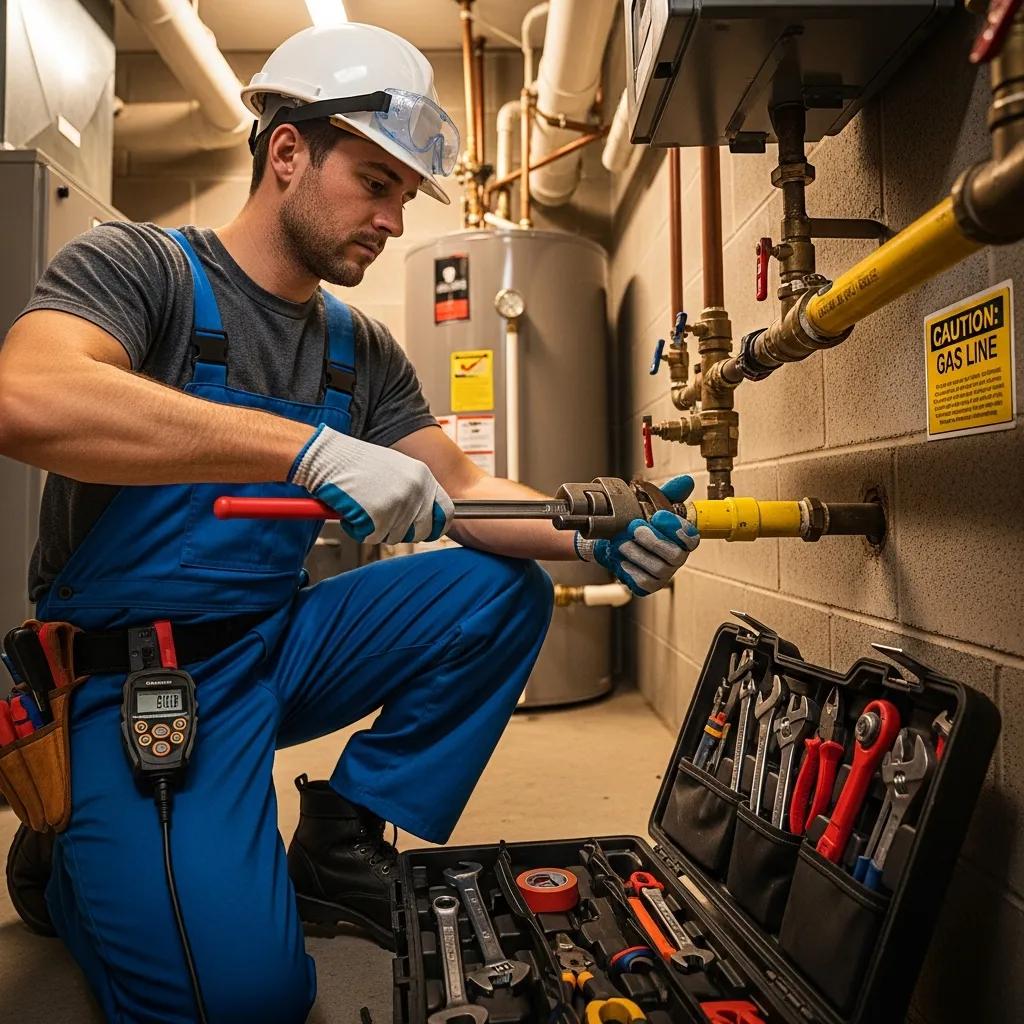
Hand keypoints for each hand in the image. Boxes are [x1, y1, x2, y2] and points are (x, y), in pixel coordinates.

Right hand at [289, 424, 453, 543]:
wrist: (327, 456)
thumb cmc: (354, 463)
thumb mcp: (396, 470)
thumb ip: (414, 491)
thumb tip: (424, 517)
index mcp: (423, 476)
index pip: (446, 512)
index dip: (435, 526)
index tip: (426, 531)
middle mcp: (415, 490)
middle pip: (420, 531)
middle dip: (400, 531)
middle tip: (380, 518)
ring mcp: (398, 504)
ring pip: (393, 536)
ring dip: (375, 529)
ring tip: (362, 506)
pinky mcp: (378, 516)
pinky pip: (372, 538)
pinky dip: (359, 530)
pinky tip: (352, 511)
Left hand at [574, 475, 698, 595]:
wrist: (611, 540)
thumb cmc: (634, 523)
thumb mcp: (650, 504)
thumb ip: (668, 493)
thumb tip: (685, 481)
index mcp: (682, 539)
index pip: (691, 537)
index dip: (676, 527)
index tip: (658, 515)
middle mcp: (676, 558)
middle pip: (675, 555)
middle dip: (653, 540)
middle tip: (634, 527)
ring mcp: (663, 574)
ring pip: (657, 568)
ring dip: (637, 553)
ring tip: (622, 542)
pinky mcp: (648, 586)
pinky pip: (643, 582)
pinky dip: (630, 569)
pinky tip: (621, 558)